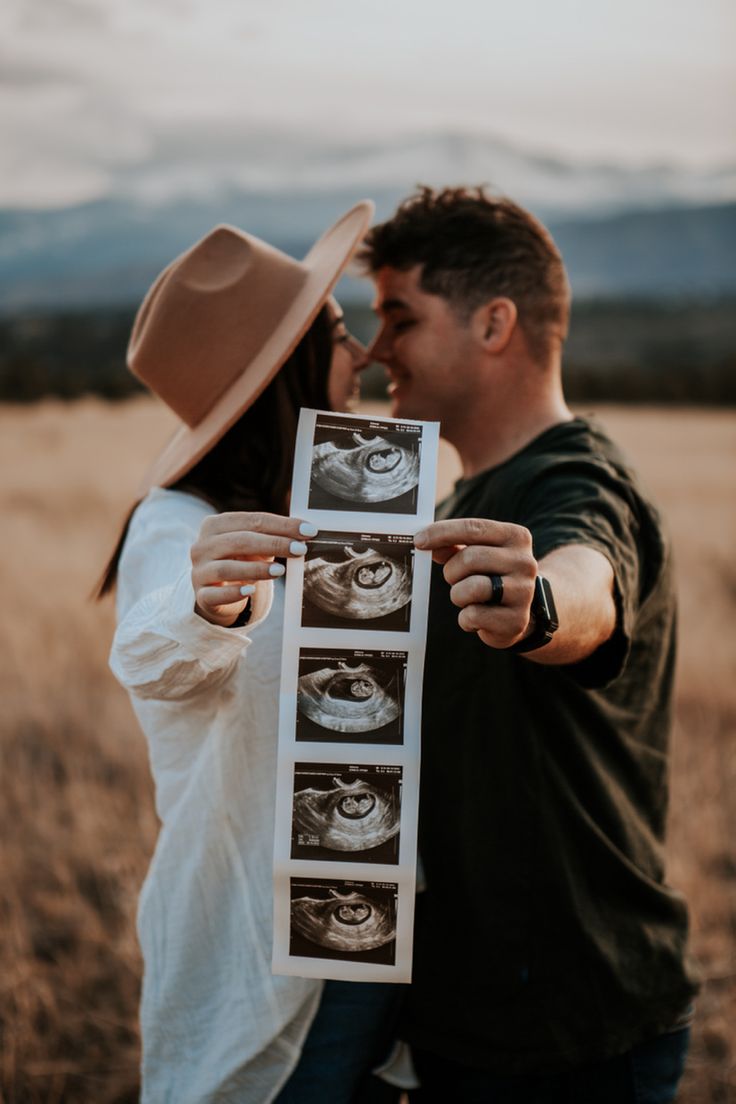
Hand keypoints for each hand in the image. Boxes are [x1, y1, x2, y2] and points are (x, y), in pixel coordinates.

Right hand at [190, 512, 316, 626]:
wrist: (216, 589)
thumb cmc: (239, 559)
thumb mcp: (254, 544)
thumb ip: (273, 536)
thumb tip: (306, 532)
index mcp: (215, 525)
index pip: (252, 520)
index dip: (282, 525)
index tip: (308, 531)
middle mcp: (202, 546)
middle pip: (239, 541)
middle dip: (273, 544)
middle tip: (300, 549)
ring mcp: (199, 571)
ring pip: (226, 568)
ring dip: (256, 569)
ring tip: (280, 571)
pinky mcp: (201, 595)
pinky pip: (214, 594)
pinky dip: (233, 593)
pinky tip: (250, 591)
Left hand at [414, 518, 536, 648]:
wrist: (523, 613)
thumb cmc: (492, 575)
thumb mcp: (478, 554)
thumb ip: (452, 545)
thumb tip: (424, 541)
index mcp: (517, 537)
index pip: (474, 528)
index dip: (442, 532)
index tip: (418, 541)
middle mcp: (525, 562)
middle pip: (470, 558)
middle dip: (452, 571)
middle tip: (453, 578)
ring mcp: (524, 592)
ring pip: (472, 587)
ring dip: (458, 595)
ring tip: (466, 598)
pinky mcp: (516, 620)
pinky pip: (474, 615)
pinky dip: (466, 618)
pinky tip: (476, 617)